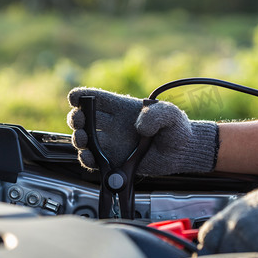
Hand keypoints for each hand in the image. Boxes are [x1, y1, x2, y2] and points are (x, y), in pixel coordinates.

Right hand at [67, 87, 218, 175]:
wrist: (182, 153)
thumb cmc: (176, 129)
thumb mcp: (170, 114)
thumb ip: (156, 115)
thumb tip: (139, 127)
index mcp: (121, 108)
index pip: (95, 98)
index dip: (81, 96)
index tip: (76, 99)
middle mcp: (112, 125)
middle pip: (84, 118)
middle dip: (76, 118)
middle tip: (80, 122)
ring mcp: (111, 143)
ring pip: (84, 140)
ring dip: (79, 139)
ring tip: (84, 140)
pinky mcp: (114, 161)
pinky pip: (94, 160)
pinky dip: (87, 159)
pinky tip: (89, 156)